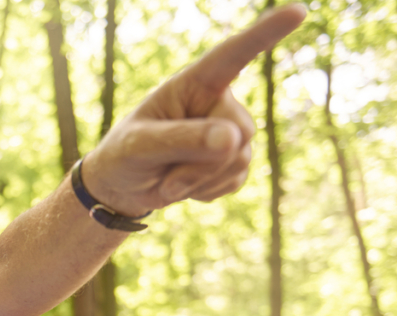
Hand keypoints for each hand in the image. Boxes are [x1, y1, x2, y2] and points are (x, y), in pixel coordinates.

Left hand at [84, 3, 307, 215]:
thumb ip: (182, 139)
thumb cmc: (125, 155)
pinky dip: (204, 192)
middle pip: (240, 131)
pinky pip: (235, 180)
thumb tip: (233, 139)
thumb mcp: (140, 146)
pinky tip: (183, 186)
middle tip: (165, 175)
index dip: (265, 34)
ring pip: (239, 159)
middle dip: (202, 162)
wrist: (124, 187)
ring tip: (168, 180)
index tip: (298, 11)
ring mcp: (230, 132)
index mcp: (194, 83)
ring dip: (198, 180)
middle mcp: (218, 102)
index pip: (232, 55)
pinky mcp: (234, 162)